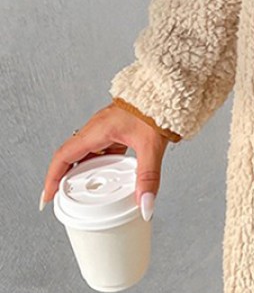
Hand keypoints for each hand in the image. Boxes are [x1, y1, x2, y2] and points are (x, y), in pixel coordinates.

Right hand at [40, 103, 172, 220]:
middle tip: (64, 199)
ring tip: (84, 193)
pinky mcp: (117, 129)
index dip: (52, 178)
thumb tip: (145, 204)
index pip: (64, 156)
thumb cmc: (156, 107)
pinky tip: (109, 175)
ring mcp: (106, 128)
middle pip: (72, 156)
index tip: (47, 196)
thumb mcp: (151, 146)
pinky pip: (102, 150)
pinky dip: (100, 165)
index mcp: (97, 131)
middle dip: (65, 178)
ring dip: (83, 172)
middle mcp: (97, 129)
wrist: (166, 88)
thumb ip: (148, 177)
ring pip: (87, 153)